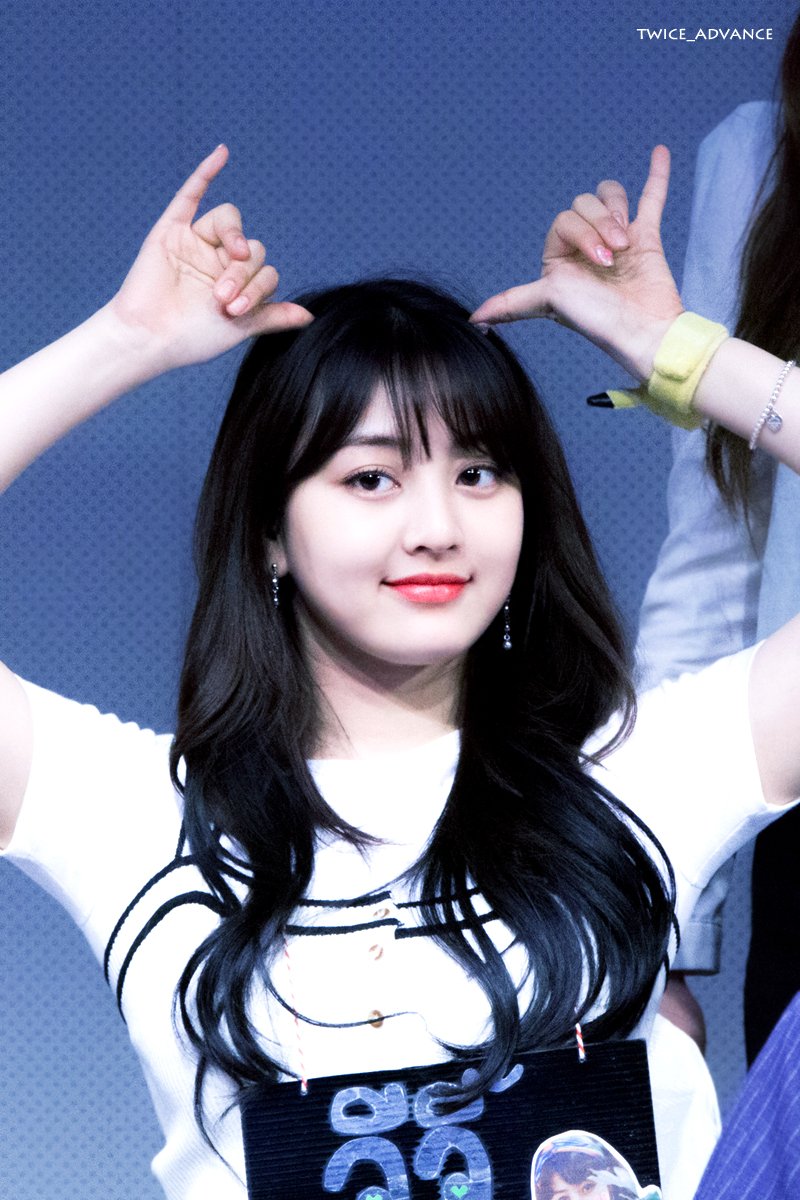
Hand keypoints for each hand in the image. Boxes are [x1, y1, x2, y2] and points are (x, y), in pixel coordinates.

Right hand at [107, 145, 312, 370]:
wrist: (149, 339)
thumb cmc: (192, 338)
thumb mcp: (241, 329)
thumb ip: (273, 316)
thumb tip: (311, 316)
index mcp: (239, 283)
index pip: (266, 271)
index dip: (258, 287)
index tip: (237, 311)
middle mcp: (220, 261)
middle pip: (251, 247)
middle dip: (244, 273)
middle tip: (225, 298)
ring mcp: (197, 243)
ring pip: (230, 221)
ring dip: (235, 237)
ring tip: (232, 256)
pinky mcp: (172, 231)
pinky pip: (191, 195)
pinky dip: (206, 173)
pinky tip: (223, 153)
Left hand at [470, 147, 683, 379]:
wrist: (644, 332)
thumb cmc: (596, 319)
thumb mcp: (548, 302)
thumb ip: (514, 303)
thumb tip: (475, 321)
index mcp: (560, 260)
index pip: (563, 221)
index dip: (581, 232)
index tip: (600, 261)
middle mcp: (585, 249)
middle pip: (585, 205)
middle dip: (601, 224)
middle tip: (615, 256)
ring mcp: (618, 241)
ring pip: (611, 197)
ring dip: (618, 211)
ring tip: (628, 242)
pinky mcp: (647, 237)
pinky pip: (651, 198)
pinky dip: (656, 175)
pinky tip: (659, 152)